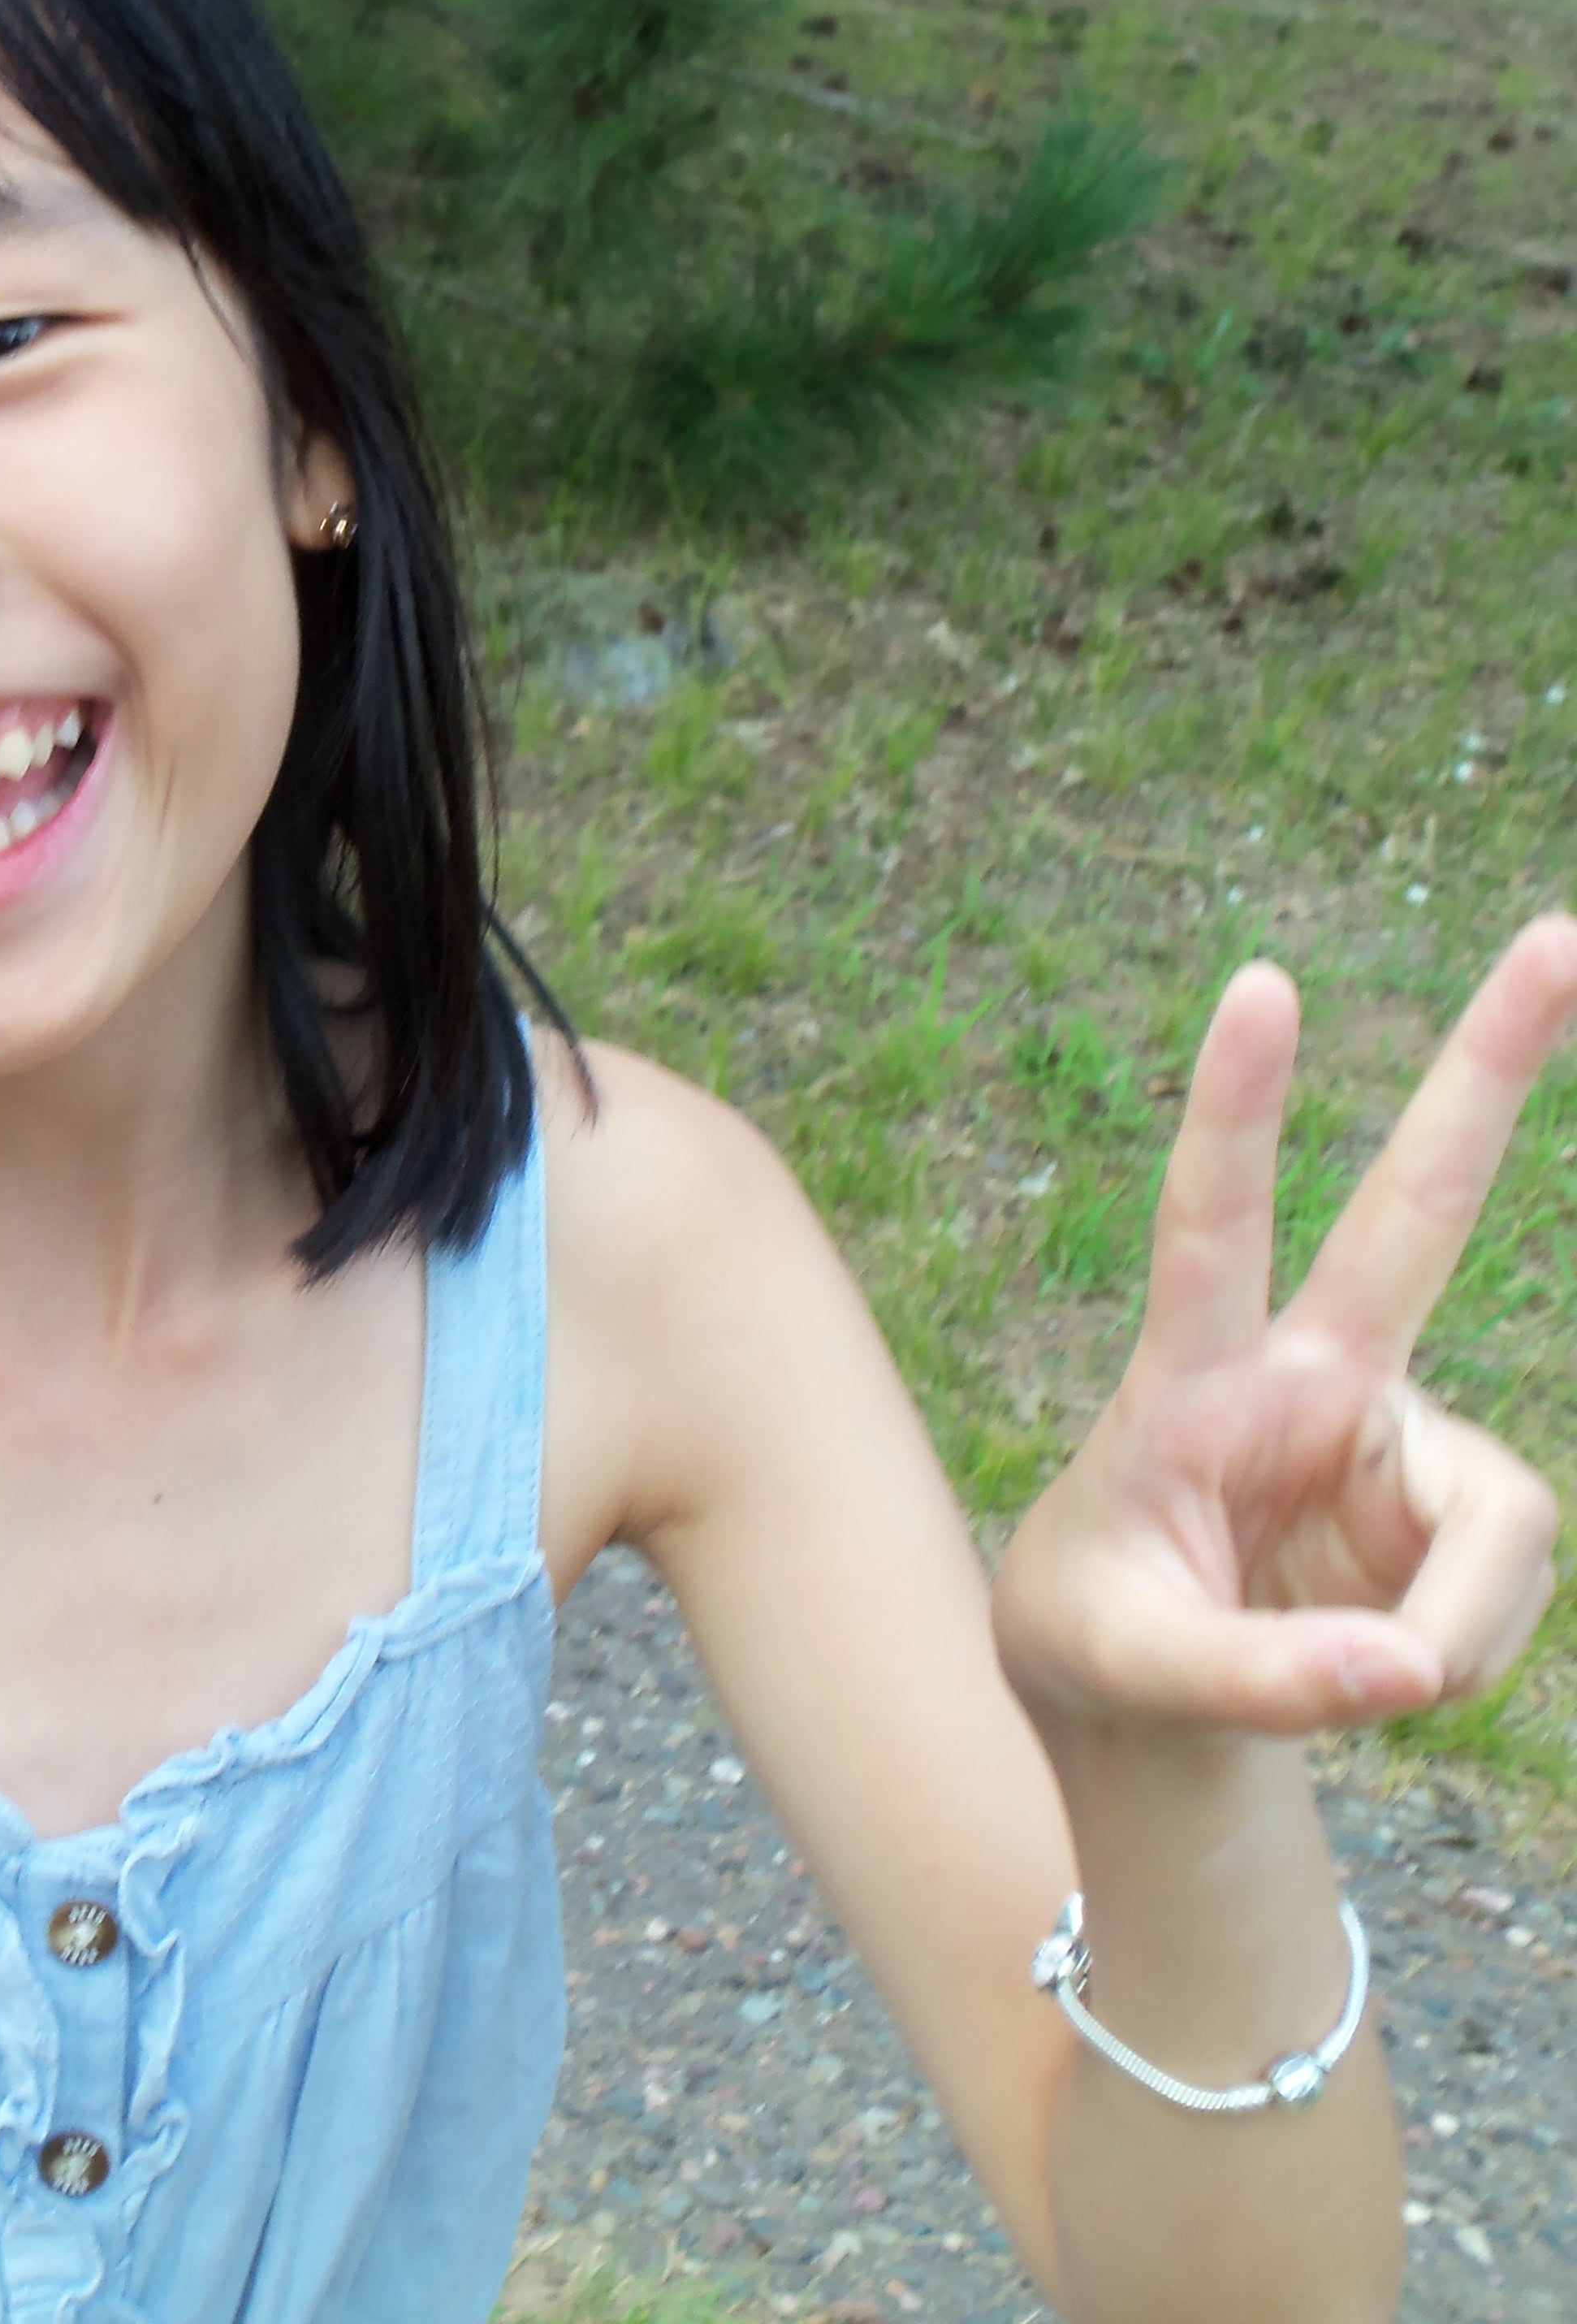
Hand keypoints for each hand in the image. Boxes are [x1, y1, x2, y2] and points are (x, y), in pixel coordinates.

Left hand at [995, 915, 1575, 1739]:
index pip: (1210, 1220)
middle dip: (1490, 1071)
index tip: (1260, 983)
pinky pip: (1493, 1597)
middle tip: (1558, 932)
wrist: (1138, 1700)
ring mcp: (1397, 1433)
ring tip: (1353, 1686)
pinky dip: (1448, 1659)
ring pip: (1500, 1522)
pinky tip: (1385, 1671)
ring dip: (1447, 1633)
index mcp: (1197, 1378)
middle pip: (1416, 1208)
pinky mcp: (1452, 1508)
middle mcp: (1314, 1376)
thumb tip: (1404, 1668)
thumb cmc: (1100, 1646)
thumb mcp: (1126, 1674)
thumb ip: (1256, 1682)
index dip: (1237, 1110)